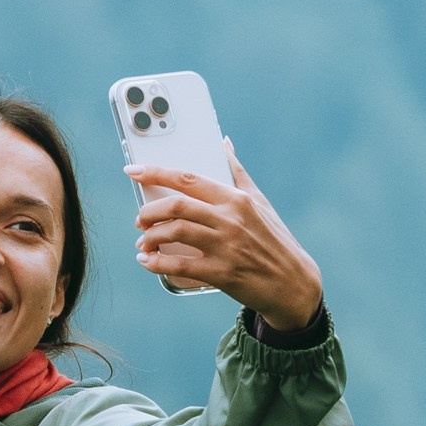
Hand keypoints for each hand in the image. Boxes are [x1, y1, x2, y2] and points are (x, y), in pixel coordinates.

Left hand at [131, 143, 322, 333]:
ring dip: (150, 237)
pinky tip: (148, 262)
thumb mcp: (260, 202)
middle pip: (176, 206)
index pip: (188, 179)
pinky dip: (156, 263)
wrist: (292, 283)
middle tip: (139, 219)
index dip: (155, 172)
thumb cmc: (274, 239)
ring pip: (174, 233)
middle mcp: (230, 219)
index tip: (133, 170)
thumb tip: (224, 142)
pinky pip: (179, 265)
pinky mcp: (222, 273)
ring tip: (143, 243)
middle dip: (148, 211)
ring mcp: (226, 247)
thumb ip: (237, 172)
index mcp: (236, 199)